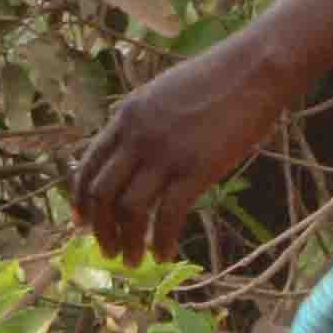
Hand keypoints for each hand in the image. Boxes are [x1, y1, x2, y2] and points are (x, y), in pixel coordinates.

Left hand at [72, 25, 296, 258]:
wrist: (252, 70)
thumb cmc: (215, 81)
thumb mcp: (162, 94)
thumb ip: (143, 123)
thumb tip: (134, 153)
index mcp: (126, 115)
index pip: (89, 164)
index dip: (80, 198)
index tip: (80, 222)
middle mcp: (137, 135)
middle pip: (103, 192)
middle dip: (101, 227)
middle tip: (107, 250)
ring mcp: (165, 153)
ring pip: (130, 209)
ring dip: (127, 241)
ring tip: (132, 261)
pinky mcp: (196, 169)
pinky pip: (168, 216)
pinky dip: (162, 241)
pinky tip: (164, 255)